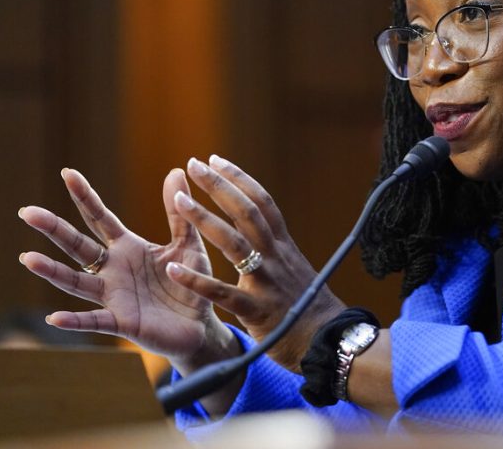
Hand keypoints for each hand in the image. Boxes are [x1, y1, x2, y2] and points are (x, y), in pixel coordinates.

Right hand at [18, 168, 235, 369]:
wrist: (199, 324)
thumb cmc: (190, 281)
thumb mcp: (188, 243)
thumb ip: (179, 212)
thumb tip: (176, 170)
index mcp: (128, 247)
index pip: (100, 218)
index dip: (85, 196)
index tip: (67, 173)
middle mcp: (113, 269)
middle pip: (78, 246)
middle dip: (54, 229)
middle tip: (28, 212)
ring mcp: (113, 296)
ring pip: (76, 282)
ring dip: (53, 272)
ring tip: (28, 259)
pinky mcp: (121, 322)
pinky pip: (95, 321)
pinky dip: (75, 320)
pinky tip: (54, 317)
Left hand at [166, 155, 345, 372]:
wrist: (330, 342)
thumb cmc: (310, 309)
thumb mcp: (296, 271)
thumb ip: (278, 253)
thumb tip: (263, 234)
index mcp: (284, 247)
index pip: (262, 202)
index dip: (239, 179)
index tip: (216, 160)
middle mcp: (277, 256)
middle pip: (247, 212)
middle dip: (219, 186)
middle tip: (194, 165)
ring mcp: (268, 281)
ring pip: (235, 243)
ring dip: (205, 218)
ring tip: (179, 200)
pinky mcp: (257, 310)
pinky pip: (223, 293)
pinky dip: (196, 281)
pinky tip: (172, 270)